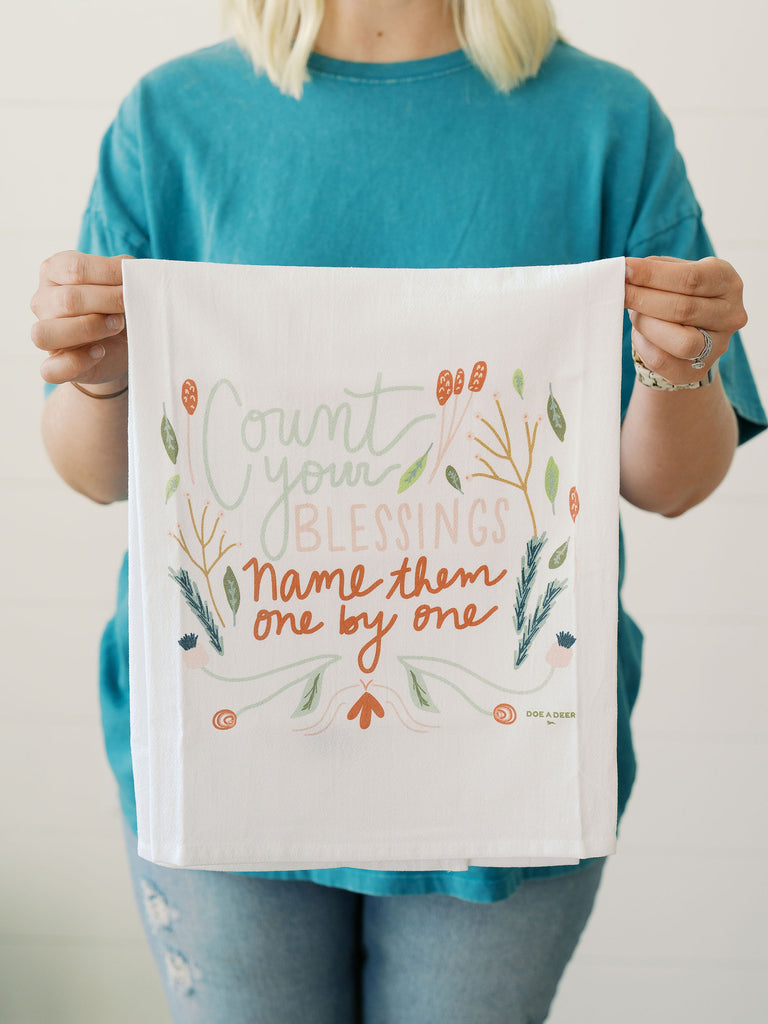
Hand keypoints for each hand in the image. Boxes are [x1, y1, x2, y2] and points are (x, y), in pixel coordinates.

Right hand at [31, 251, 131, 389]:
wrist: (123, 347)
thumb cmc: (120, 308)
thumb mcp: (124, 285)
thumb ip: (125, 274)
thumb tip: (134, 273)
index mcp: (55, 271)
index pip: (74, 268)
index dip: (108, 274)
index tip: (132, 282)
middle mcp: (43, 300)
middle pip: (67, 299)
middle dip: (106, 302)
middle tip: (128, 305)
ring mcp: (44, 333)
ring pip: (47, 333)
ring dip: (88, 329)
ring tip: (116, 326)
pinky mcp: (53, 365)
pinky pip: (50, 369)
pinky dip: (76, 363)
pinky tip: (100, 353)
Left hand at [624, 255, 746, 384]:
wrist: (686, 330)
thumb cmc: (676, 293)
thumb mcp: (673, 272)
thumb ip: (654, 268)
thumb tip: (625, 271)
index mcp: (727, 281)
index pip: (691, 278)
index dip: (653, 274)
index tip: (624, 269)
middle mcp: (730, 314)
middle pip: (683, 309)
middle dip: (643, 298)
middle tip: (618, 291)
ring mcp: (718, 346)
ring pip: (680, 341)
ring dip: (647, 325)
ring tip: (633, 312)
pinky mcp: (697, 372)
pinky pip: (663, 361)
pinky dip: (643, 345)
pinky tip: (640, 333)